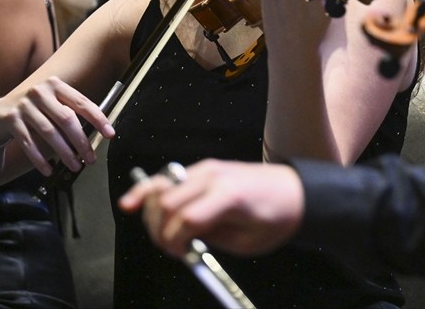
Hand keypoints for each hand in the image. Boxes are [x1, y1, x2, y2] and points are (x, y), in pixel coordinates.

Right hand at [0, 76, 113, 175]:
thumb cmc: (32, 111)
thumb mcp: (51, 105)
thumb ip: (70, 113)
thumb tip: (98, 132)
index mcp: (55, 85)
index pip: (82, 102)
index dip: (98, 119)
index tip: (109, 134)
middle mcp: (40, 91)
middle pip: (66, 119)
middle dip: (81, 141)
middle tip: (90, 158)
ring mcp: (24, 104)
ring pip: (49, 132)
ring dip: (64, 153)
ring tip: (74, 166)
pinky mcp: (10, 118)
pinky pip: (29, 143)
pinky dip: (40, 159)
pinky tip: (49, 169)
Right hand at [118, 158, 303, 257]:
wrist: (294, 191)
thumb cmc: (276, 217)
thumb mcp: (248, 241)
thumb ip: (212, 239)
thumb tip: (184, 241)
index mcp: (228, 196)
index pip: (186, 219)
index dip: (176, 242)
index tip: (183, 255)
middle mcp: (212, 177)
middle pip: (168, 204)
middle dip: (161, 231)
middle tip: (172, 249)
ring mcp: (205, 169)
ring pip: (162, 189)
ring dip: (151, 215)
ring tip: (161, 234)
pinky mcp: (202, 169)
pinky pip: (167, 179)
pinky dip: (147, 191)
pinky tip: (130, 203)